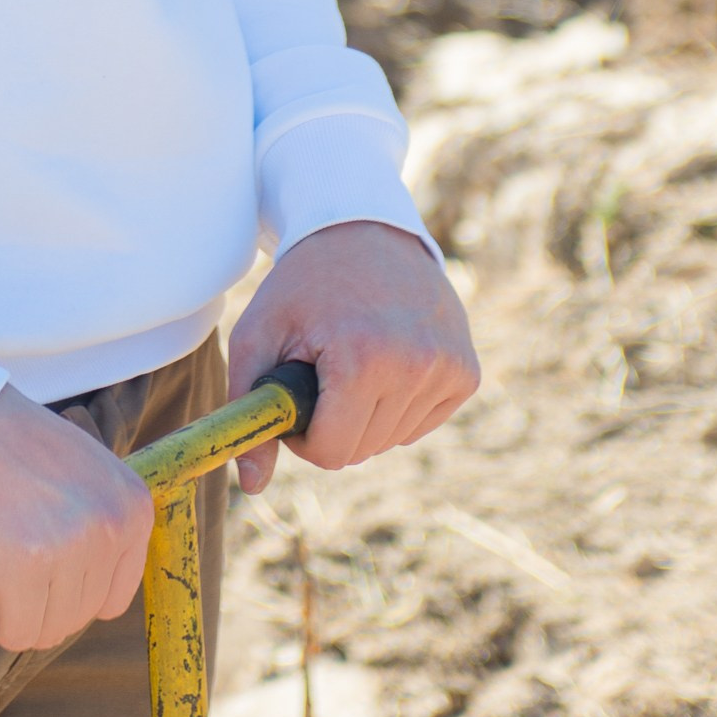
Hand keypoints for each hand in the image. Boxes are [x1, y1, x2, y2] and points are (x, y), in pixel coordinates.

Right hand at [0, 383, 153, 652]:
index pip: (112, 598)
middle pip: (78, 617)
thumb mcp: (76, 470)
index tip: (32, 566)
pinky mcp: (24, 561)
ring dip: (10, 609)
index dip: (65, 593)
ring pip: (46, 628)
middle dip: (35, 602)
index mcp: (132, 504)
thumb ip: (95, 519)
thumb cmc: (0, 441)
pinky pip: (14, 630)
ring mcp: (71, 543)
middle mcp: (112, 524)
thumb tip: (85, 586)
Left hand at [227, 220, 477, 493]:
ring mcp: (449, 367)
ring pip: (392, 439)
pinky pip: (422, 422)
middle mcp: (416, 365)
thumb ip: (249, 413)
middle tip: (321, 372)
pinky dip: (398, 404)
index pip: (331, 452)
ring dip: (365, 415)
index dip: (303, 435)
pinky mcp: (467, 371)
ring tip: (353, 359)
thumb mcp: (258, 336)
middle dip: (332, 425)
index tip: (295, 397)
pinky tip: (386, 361)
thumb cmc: (302, 286)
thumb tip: (251, 487)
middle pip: (361, 450)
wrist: (363, 229)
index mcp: (363, 358)